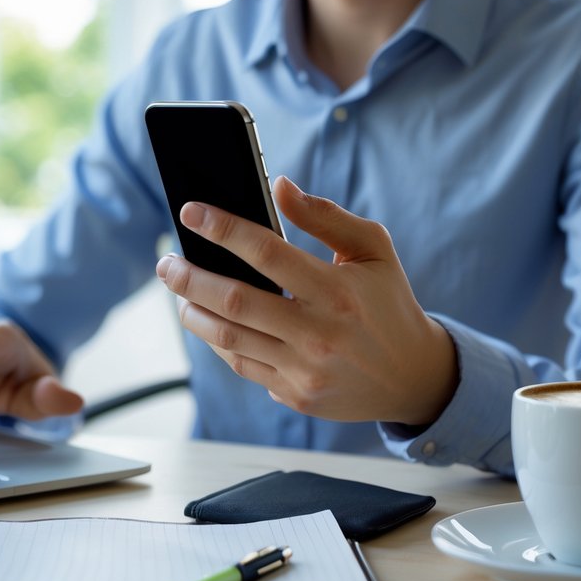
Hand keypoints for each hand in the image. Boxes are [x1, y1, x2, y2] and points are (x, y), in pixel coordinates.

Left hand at [155, 176, 456, 425]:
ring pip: (230, 338)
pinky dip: (217, 339)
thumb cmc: (388, 303)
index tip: (191, 213)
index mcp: (338, 290)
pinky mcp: (296, 395)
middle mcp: (320, 333)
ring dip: (194, 311)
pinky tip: (205, 319)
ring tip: (179, 290)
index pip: (267, 253)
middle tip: (167, 261)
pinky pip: (242, 364)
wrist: (413, 377)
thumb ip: (325, 215)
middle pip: (235, 301)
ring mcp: (305, 369)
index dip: (223, 229)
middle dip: (191, 278)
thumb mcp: (372, 250)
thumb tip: (279, 186)